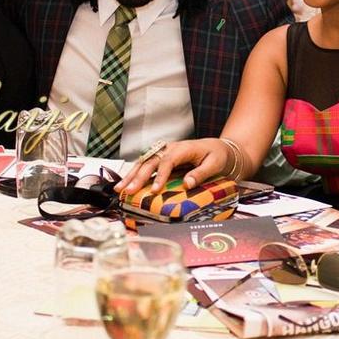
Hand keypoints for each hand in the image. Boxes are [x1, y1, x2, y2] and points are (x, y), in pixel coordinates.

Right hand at [114, 138, 229, 193]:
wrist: (218, 148)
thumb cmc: (217, 155)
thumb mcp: (215, 164)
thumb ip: (201, 174)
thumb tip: (186, 184)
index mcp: (183, 149)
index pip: (168, 161)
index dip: (159, 176)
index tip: (154, 190)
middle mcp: (170, 148)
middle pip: (150, 162)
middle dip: (138, 177)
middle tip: (128, 191)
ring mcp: (164, 152)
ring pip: (144, 162)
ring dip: (131, 175)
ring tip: (119, 188)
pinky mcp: (161, 158)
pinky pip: (145, 165)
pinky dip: (134, 174)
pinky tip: (125, 183)